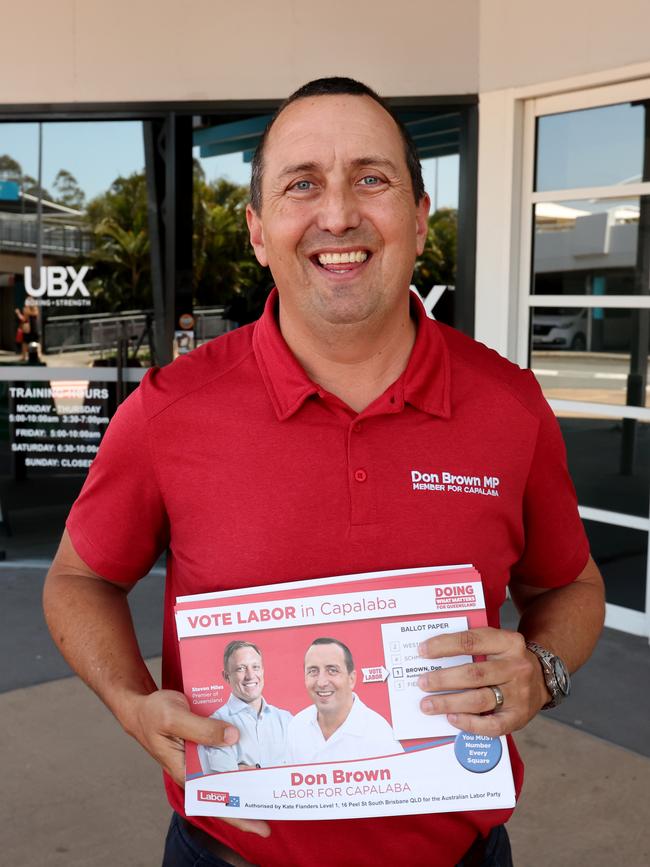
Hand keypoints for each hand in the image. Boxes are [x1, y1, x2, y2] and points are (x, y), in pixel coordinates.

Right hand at [123, 689, 269, 836]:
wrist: (141, 706)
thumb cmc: (151, 715)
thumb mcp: (174, 718)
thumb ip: (202, 728)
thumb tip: (232, 737)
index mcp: (186, 772)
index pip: (216, 802)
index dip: (239, 816)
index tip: (262, 826)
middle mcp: (196, 769)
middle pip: (227, 790)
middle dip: (252, 799)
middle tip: (280, 803)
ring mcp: (202, 757)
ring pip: (230, 771)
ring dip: (250, 775)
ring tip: (276, 781)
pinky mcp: (205, 744)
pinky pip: (226, 751)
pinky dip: (241, 752)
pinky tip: (259, 751)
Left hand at [416, 628, 548, 736]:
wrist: (542, 678)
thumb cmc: (507, 659)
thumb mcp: (496, 643)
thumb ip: (472, 645)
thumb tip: (432, 653)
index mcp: (508, 642)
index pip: (471, 641)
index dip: (444, 646)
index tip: (423, 651)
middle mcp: (516, 667)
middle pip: (474, 674)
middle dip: (443, 679)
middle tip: (422, 683)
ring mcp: (519, 693)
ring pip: (479, 699)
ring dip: (449, 703)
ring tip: (428, 704)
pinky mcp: (519, 717)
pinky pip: (492, 725)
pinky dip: (469, 724)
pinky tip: (452, 719)